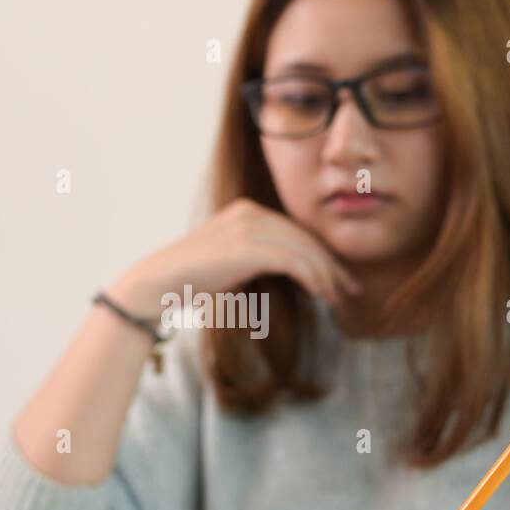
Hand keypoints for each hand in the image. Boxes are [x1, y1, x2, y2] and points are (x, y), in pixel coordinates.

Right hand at [108, 198, 361, 316]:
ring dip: (326, 275)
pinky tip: (322, 293)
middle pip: (304, 238)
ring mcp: (248, 227)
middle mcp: (250, 213)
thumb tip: (297, 273)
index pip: (296, 232)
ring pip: (303, 249)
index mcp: (248, 211)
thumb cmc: (192, 280)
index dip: (323, 255)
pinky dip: (313, 277)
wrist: (157, 283)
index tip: (341, 279)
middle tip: (352, 289)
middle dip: (332, 265)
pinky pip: (293, 261)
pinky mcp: (246, 247)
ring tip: (339, 298)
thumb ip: (260, 258)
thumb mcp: (232, 262)